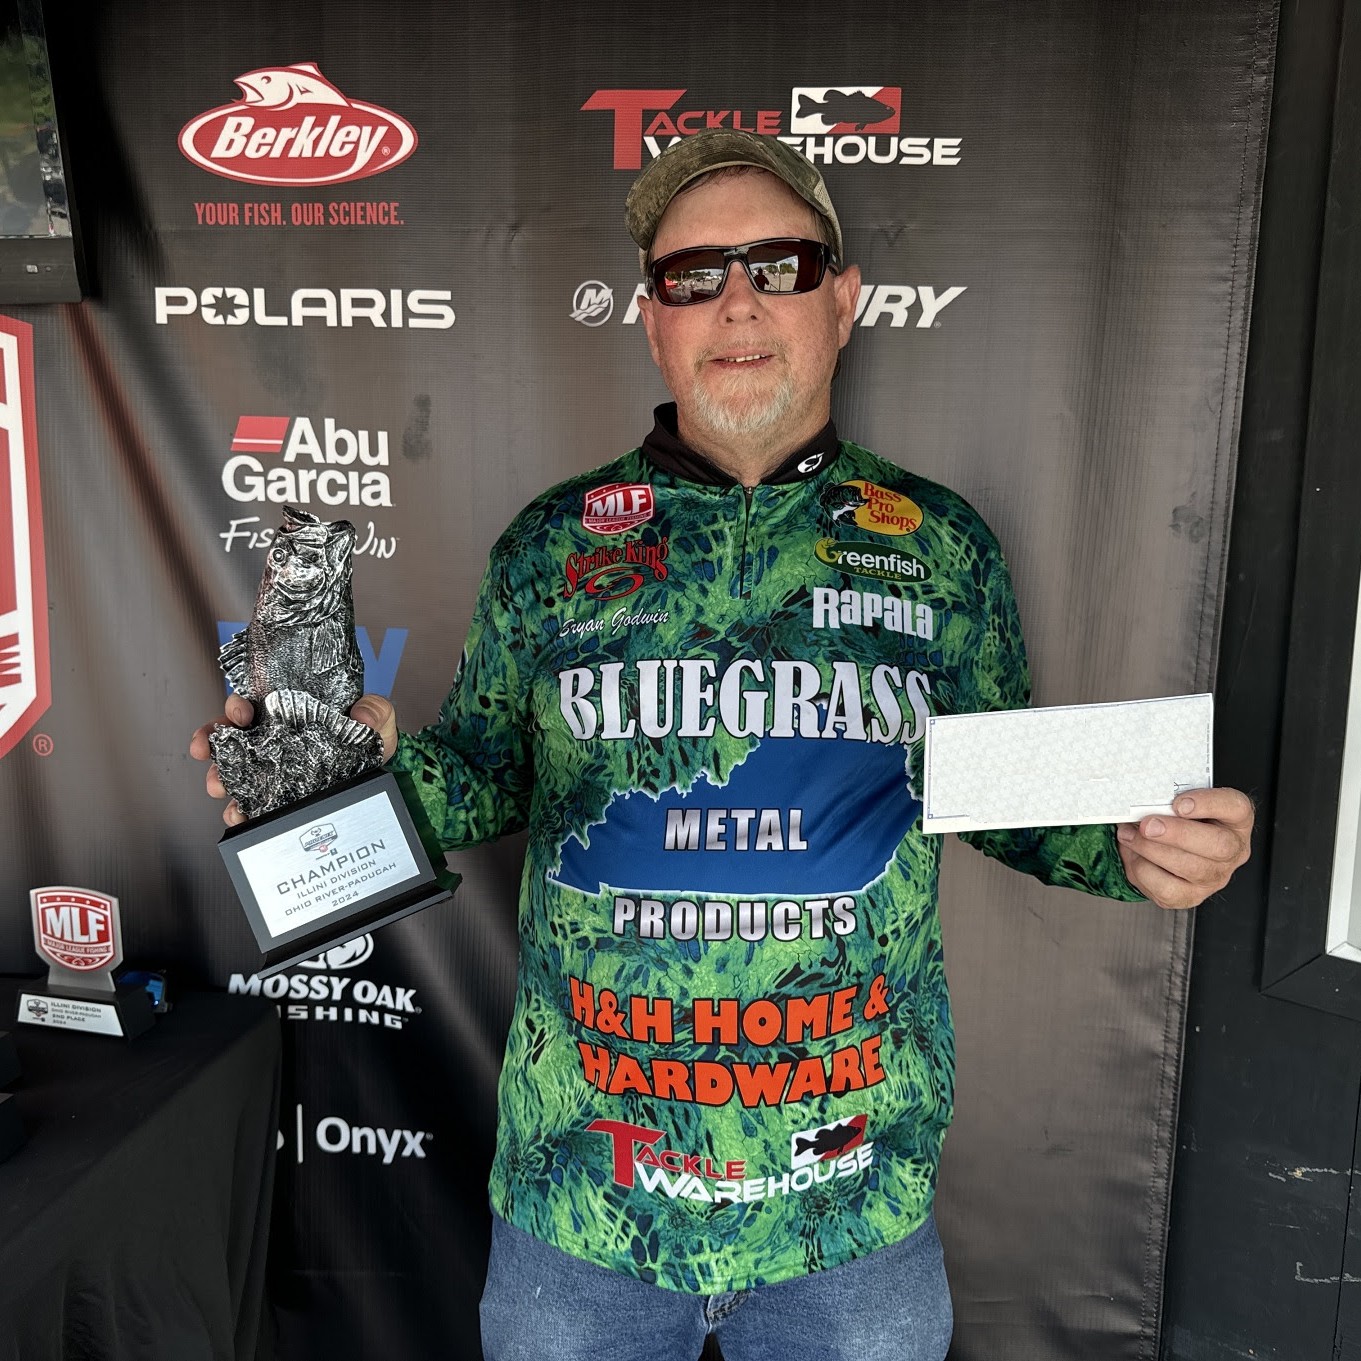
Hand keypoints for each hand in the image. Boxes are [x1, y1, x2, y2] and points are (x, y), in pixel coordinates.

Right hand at [189, 693, 398, 826]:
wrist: (381, 773)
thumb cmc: (370, 739)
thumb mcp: (378, 718)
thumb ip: (375, 710)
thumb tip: (360, 715)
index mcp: (291, 713)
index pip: (255, 704)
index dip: (238, 706)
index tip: (240, 712)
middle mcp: (274, 738)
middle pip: (231, 736)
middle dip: (213, 741)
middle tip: (208, 749)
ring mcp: (272, 768)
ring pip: (233, 769)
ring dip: (219, 776)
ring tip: (218, 785)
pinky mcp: (277, 795)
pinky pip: (250, 801)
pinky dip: (239, 809)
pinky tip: (238, 814)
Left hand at [1115, 787, 1252, 908]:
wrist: (1162, 845)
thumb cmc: (1173, 818)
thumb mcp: (1176, 802)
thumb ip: (1168, 799)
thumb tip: (1144, 803)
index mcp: (1235, 819)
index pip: (1236, 808)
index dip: (1209, 804)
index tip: (1179, 803)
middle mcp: (1232, 850)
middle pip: (1218, 845)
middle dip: (1178, 834)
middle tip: (1148, 825)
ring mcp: (1215, 877)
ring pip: (1191, 869)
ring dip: (1153, 851)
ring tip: (1131, 836)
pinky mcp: (1191, 896)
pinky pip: (1167, 890)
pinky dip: (1143, 870)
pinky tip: (1135, 856)